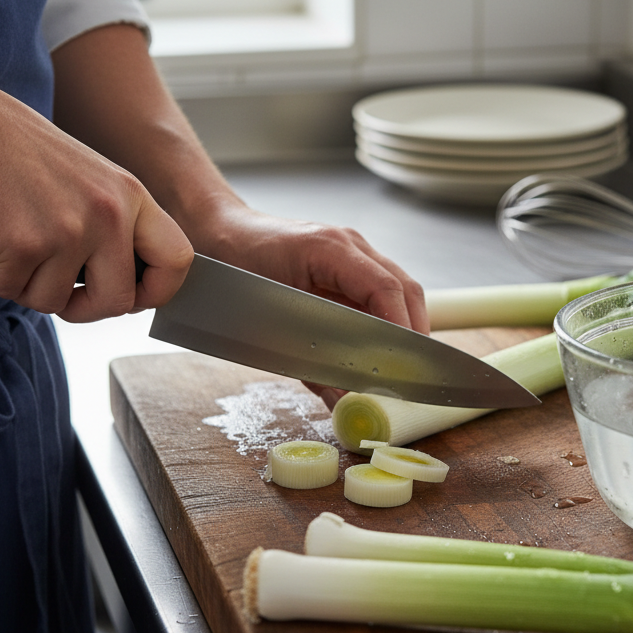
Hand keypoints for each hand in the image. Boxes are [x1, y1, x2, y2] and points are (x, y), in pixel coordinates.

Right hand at [0, 97, 192, 321]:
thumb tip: (128, 287)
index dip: (158, 291)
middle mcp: (110, 215)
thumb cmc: (24, 154)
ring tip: (14, 252)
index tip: (133, 296)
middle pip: (119, 302)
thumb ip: (117, 226)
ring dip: (28, 288)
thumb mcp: (94, 180)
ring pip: (56, 302)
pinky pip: (12, 290)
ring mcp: (69, 230)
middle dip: (85, 309)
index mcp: (133, 198)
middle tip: (60, 293)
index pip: (177, 260)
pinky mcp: (25, 243)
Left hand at [184, 204, 428, 409]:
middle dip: (413, 335)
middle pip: (404, 289)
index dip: (401, 331)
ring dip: (403, 329)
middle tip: (411, 375)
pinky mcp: (348, 263)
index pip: (385, 290)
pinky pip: (380, 292)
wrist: (220, 232)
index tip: (405, 367)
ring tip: (400, 367)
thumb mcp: (265, 322)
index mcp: (329, 249)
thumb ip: (309, 362)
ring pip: (398, 290)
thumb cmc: (232, 269)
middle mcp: (349, 245)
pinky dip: (386, 322)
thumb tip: (345, 400)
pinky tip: (380, 349)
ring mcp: (352, 251)